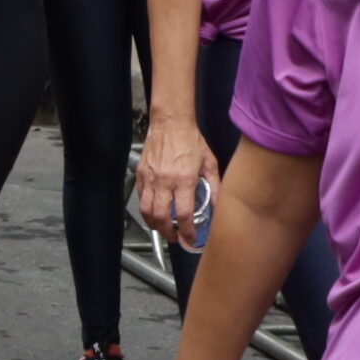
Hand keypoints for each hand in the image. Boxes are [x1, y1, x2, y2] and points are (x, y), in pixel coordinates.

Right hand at [137, 114, 218, 236]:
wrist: (171, 122)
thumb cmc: (190, 139)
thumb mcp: (209, 162)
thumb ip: (215, 186)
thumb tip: (219, 205)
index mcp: (184, 179)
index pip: (184, 214)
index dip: (187, 231)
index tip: (191, 237)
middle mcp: (165, 181)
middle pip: (161, 217)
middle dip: (168, 233)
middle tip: (175, 237)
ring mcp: (151, 178)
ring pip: (147, 211)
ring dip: (154, 225)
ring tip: (162, 228)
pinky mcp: (142, 174)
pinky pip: (140, 198)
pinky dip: (146, 209)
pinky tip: (154, 211)